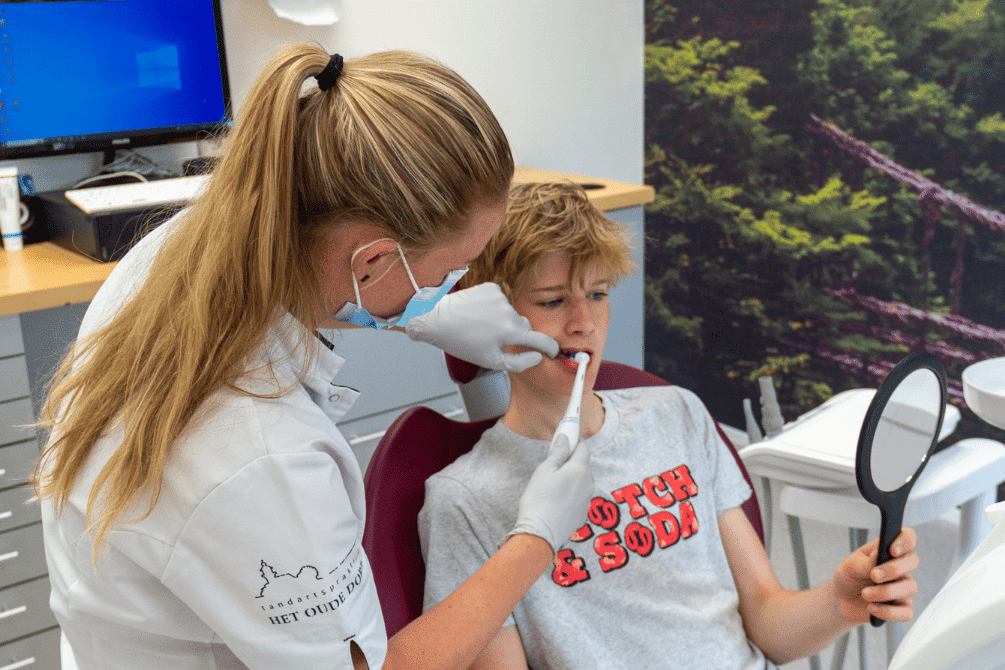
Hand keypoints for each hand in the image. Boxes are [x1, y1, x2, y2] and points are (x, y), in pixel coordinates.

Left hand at [405, 283, 558, 371]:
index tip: (552, 351)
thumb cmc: (460, 341)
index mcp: (512, 331)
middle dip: (516, 335)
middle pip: (524, 326)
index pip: (541, 340)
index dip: (550, 348)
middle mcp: (509, 311)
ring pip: (511, 314)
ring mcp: (501, 297)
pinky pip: (501, 301)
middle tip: (495, 342)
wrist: (437, 319)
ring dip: (502, 321)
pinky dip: (494, 308)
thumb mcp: (490, 361)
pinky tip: (479, 314)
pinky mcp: (491, 288)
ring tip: (481, 327)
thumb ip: (519, 362)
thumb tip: (537, 357)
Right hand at [505, 434, 592, 553]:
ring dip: (573, 478)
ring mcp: (587, 500)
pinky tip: (557, 500)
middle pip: (584, 466)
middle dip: (573, 461)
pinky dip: (572, 494)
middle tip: (555, 463)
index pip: (583, 449)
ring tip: (554, 485)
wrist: (540, 534)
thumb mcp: (544, 471)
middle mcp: (588, 484)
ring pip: (583, 482)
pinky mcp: (583, 514)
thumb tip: (564, 439)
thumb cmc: (538, 500)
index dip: (576, 441)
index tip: (568, 439)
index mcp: (579, 470)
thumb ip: (557, 453)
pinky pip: (580, 497)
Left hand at [830, 528, 918, 623]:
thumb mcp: (851, 566)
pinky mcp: (902, 608)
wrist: (841, 600)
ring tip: (865, 594)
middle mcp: (900, 567)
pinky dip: (888, 611)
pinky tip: (872, 608)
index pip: (907, 538)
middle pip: (912, 561)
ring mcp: (903, 588)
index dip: (905, 541)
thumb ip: (866, 561)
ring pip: (910, 588)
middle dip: (893, 569)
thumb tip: (879, 553)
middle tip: (874, 575)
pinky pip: (906, 612)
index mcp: (888, 551)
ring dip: (885, 592)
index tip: (892, 550)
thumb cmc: (849, 577)